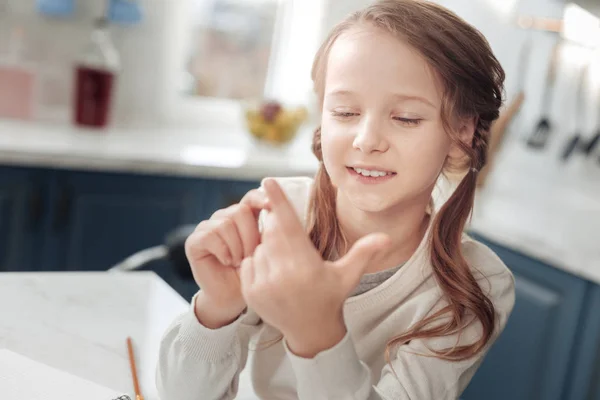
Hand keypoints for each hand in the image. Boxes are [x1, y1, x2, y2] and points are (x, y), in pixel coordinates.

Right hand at [185, 189, 266, 327]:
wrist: (233, 297)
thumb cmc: (251, 274)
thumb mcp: (264, 250)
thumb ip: (269, 230)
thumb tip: (278, 209)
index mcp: (243, 217)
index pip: (251, 197)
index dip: (260, 198)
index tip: (272, 205)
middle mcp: (224, 217)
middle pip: (240, 211)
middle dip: (250, 236)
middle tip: (251, 256)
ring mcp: (207, 227)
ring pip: (225, 224)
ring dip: (237, 247)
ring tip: (238, 262)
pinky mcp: (194, 240)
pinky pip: (210, 236)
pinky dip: (223, 251)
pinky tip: (227, 262)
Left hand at [239, 179, 390, 356]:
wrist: (310, 331)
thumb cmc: (330, 297)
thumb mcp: (349, 275)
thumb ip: (364, 252)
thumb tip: (387, 237)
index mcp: (307, 266)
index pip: (289, 225)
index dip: (278, 201)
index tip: (267, 180)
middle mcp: (283, 275)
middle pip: (272, 232)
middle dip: (278, 229)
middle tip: (291, 241)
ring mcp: (264, 284)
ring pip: (259, 248)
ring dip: (269, 249)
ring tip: (285, 266)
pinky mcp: (250, 292)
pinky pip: (248, 262)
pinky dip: (258, 263)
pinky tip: (273, 275)